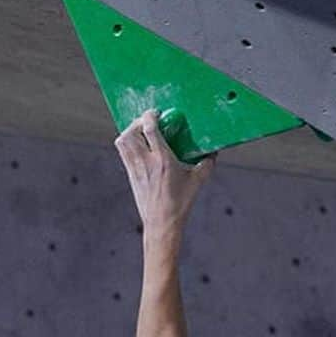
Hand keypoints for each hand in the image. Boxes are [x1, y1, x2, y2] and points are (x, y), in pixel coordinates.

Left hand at [114, 109, 217, 234]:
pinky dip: (127, 142)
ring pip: (123, 140)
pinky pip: (123, 151)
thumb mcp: (197, 182)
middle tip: (149, 121)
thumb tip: (213, 153)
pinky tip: (138, 144)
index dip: (151, 116)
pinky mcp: (131, 174)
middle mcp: (146, 162)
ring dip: (130, 130)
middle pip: (132, 131)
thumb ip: (206, 164)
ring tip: (141, 130)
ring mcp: (135, 168)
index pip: (150, 129)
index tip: (157, 113)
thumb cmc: (180, 204)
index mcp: (163, 160)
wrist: (162, 223)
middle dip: (139, 121)